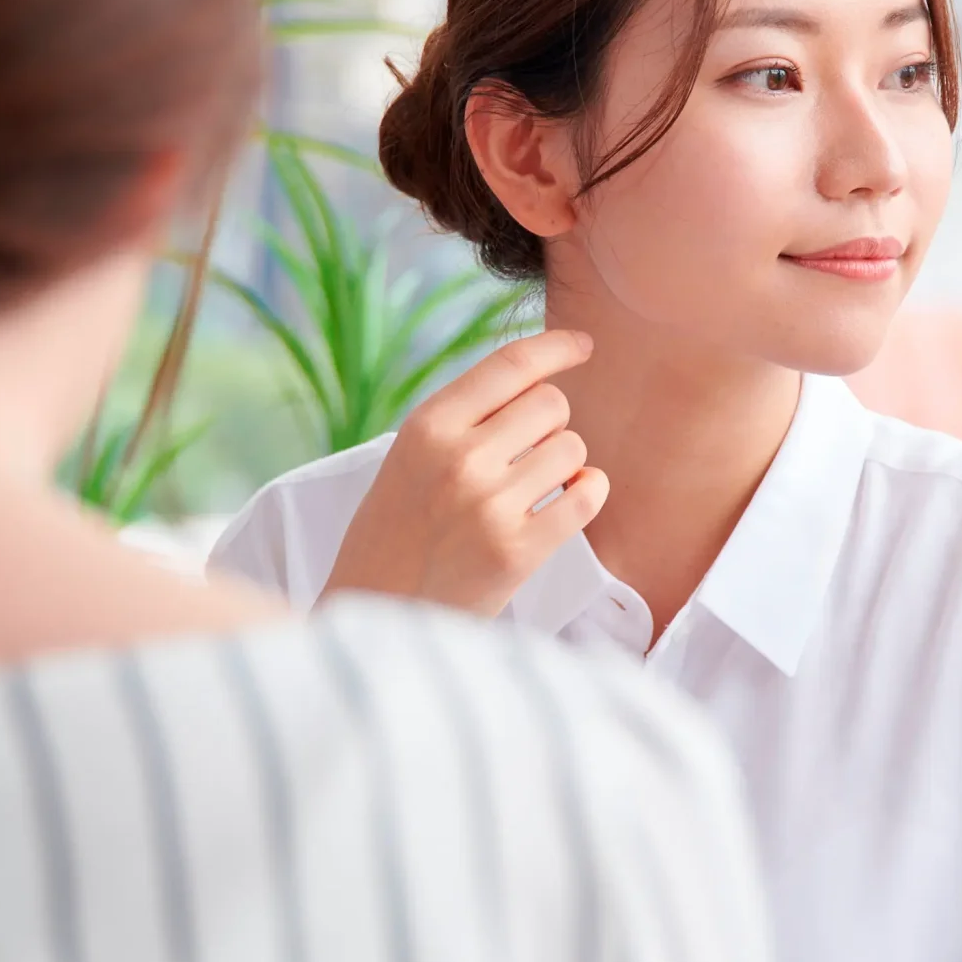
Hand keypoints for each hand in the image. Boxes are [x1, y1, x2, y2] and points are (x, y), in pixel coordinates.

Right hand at [321, 330, 607, 616]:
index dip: (557, 347)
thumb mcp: (409, 457)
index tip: (583, 346)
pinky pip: (587, 496)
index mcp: (427, 425)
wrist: (375, 615)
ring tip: (530, 491)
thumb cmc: (395, 533)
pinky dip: (586, 493)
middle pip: (551, 404)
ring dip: (564, 465)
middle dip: (550, 425)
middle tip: (524, 456)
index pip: (510, 364)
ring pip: (572, 448)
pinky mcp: (517, 552)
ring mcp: (489, 506)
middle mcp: (458, 458)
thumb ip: (463, 418)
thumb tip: (538, 376)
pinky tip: (564, 503)